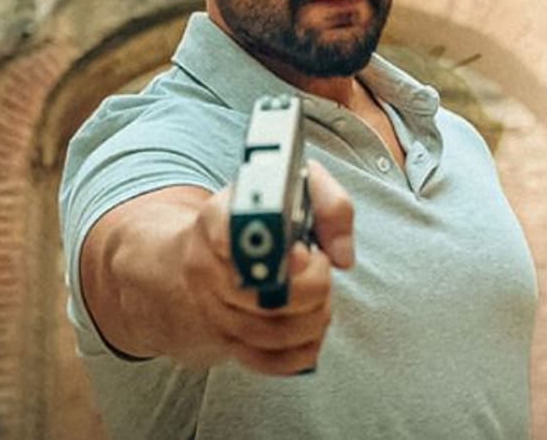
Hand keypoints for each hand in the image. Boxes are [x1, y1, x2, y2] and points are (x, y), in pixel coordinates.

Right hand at [177, 160, 354, 374]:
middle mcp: (204, 265)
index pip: (230, 234)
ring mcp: (210, 308)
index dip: (275, 251)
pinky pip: (267, 361)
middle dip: (313, 286)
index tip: (305, 253)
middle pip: (263, 296)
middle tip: (320, 266)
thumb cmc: (265, 212)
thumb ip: (332, 206)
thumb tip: (342, 258)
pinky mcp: (224, 339)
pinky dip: (302, 350)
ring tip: (321, 294)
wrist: (214, 244)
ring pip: (270, 332)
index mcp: (219, 217)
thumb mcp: (300, 185)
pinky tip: (313, 328)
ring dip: (313, 318)